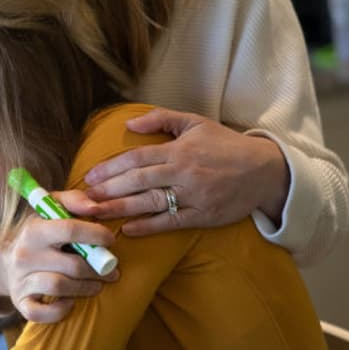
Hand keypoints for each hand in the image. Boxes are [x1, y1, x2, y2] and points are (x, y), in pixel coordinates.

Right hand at [0, 197, 118, 323]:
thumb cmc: (39, 233)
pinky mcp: (20, 302)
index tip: (110, 240)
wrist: (4, 260)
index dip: (95, 235)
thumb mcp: (50, 209)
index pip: (69, 230)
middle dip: (98, 270)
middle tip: (112, 271)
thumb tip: (96, 208)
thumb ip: (74, 200)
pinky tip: (70, 302)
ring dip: (85, 288)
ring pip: (59, 287)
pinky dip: (59, 310)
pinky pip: (40, 313)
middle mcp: (24, 254)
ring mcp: (20, 280)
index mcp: (34, 229)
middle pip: (71, 264)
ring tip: (97, 285)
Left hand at [79, 107, 287, 236]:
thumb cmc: (226, 145)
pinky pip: (171, 222)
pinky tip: (128, 230)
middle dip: (108, 191)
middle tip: (83, 200)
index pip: (137, 158)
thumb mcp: (195, 123)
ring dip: (121, 209)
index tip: (89, 177)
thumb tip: (128, 124)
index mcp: (179, 150)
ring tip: (96, 216)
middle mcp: (184, 172)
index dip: (111, 168)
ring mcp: (194, 195)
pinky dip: (149, 227)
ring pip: (150, 203)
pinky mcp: (203, 215)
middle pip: (138, 182)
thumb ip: (161, 119)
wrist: (265, 170)